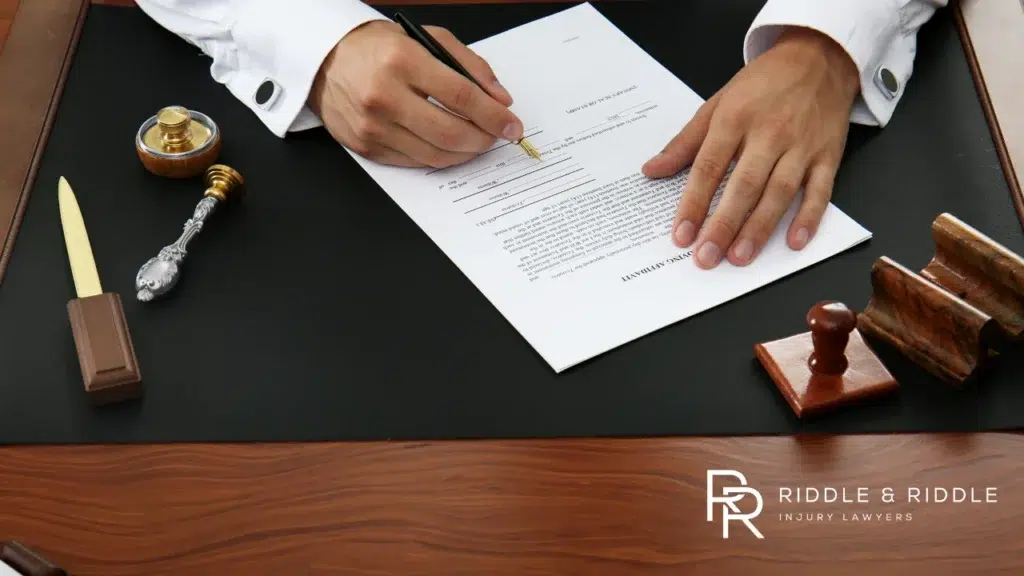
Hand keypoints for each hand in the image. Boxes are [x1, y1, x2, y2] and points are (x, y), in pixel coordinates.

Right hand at [309, 21, 523, 167]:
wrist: (328, 61)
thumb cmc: (381, 49)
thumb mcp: (428, 39)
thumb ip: (470, 67)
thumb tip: (500, 100)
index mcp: (403, 60)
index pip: (462, 97)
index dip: (494, 116)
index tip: (512, 126)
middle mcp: (384, 95)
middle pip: (450, 132)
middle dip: (483, 139)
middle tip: (495, 137)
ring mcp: (373, 126)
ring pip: (434, 154)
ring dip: (464, 152)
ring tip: (475, 141)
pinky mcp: (366, 147)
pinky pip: (414, 162)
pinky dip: (439, 157)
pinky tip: (448, 146)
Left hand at [642, 27, 860, 268]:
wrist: (817, 58)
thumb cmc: (762, 84)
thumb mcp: (717, 104)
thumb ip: (685, 142)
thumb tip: (652, 170)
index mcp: (735, 119)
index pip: (709, 168)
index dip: (693, 203)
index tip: (681, 235)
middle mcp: (768, 134)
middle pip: (743, 186)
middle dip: (723, 225)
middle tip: (706, 257)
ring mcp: (801, 146)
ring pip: (779, 193)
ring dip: (759, 228)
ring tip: (740, 258)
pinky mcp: (828, 155)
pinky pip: (820, 191)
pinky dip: (809, 217)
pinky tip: (794, 242)